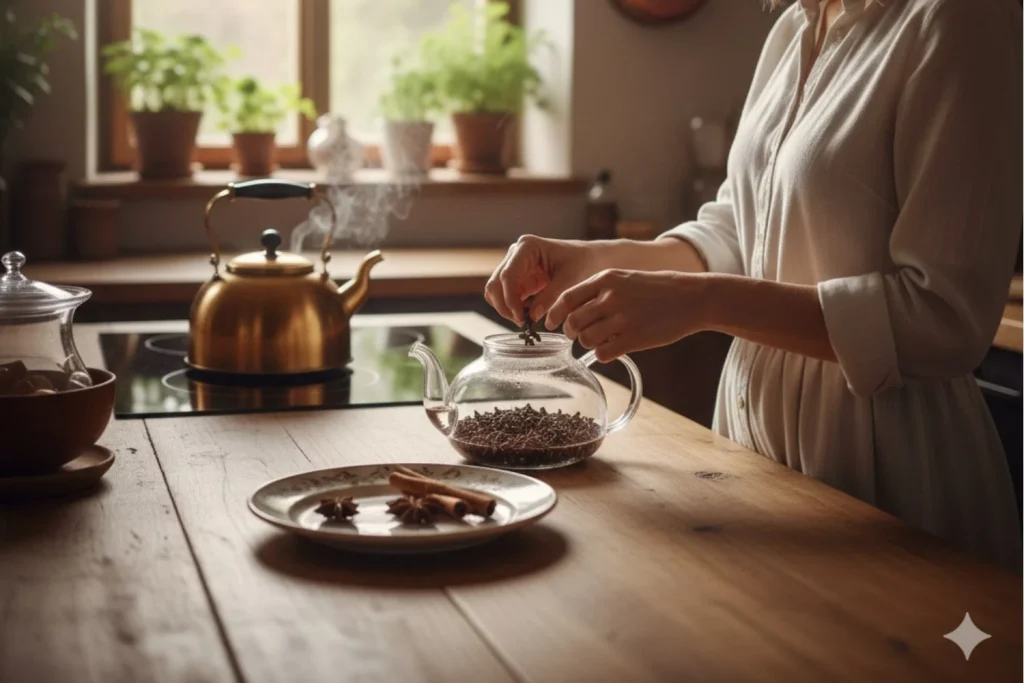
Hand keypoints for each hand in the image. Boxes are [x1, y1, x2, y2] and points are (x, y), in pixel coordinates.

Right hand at [484, 235, 609, 325]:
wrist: (590, 259)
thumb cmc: (583, 263)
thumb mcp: (570, 280)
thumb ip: (550, 297)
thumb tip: (532, 316)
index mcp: (527, 247)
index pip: (508, 275)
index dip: (510, 299)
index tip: (521, 317)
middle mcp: (515, 253)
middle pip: (495, 283)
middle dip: (505, 305)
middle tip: (521, 322)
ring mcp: (514, 265)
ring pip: (495, 291)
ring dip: (505, 308)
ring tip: (525, 320)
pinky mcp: (518, 278)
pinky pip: (505, 295)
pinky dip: (511, 307)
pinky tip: (527, 315)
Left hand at [544, 269, 710, 361]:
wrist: (692, 298)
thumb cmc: (658, 289)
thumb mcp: (625, 278)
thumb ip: (599, 290)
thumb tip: (572, 309)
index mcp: (606, 279)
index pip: (566, 298)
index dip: (555, 314)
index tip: (552, 323)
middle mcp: (610, 298)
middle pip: (573, 322)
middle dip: (572, 332)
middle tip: (578, 335)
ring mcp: (622, 319)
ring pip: (586, 340)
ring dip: (589, 344)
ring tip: (601, 340)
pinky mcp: (633, 339)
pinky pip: (603, 354)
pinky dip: (604, 354)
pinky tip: (614, 349)